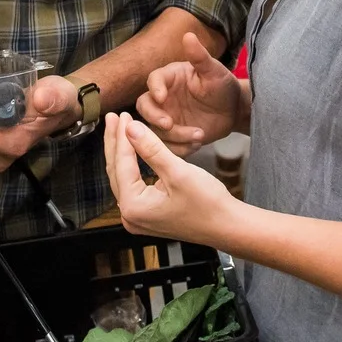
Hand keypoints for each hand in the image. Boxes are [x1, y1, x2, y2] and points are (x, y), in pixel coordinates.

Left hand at [104, 113, 238, 245]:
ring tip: (119, 128)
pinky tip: (132, 149)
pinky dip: (133, 164)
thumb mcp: (178, 171)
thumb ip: (151, 149)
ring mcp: (138, 217)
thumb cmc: (208, 204)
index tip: (121, 115)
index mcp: (134, 207)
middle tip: (113, 116)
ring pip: (124, 176)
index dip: (122, 136)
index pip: (122, 163)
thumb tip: (130, 128)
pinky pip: (133, 183)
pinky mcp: (147, 214)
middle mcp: (130, 215)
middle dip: (116, 142)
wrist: (228, 226)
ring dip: (122, 152)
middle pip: (117, 171)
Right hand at [136, 33, 241, 155]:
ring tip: (199, 135)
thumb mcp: (214, 71)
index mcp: (170, 77)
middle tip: (169, 124)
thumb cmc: (223, 86)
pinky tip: (197, 144)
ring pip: (155, 129)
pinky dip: (180, 148)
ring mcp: (165, 117)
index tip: (162, 97)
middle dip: (154, 116)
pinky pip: (167, 146)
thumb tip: (188, 35)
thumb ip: (200, 56)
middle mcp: (162, 97)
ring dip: (174, 136)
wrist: (232, 111)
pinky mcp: (172, 136)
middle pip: (144, 106)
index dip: (155, 88)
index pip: (153, 79)